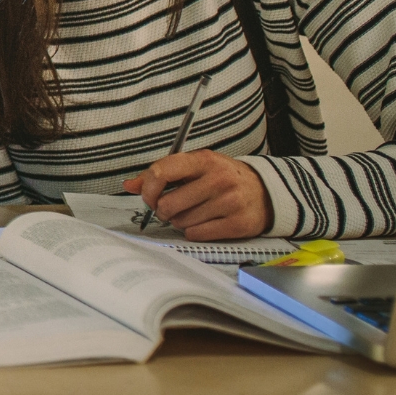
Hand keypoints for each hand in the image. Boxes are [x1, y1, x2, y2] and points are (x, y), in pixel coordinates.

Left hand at [123, 149, 272, 239]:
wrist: (266, 192)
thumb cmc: (222, 178)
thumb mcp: (195, 167)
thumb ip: (162, 174)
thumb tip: (129, 185)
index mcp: (203, 160)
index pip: (161, 172)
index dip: (148, 190)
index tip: (150, 198)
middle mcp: (218, 179)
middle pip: (168, 204)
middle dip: (164, 210)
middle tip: (172, 208)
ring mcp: (230, 202)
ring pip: (181, 221)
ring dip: (181, 221)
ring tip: (194, 212)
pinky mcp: (238, 224)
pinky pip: (196, 235)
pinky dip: (194, 232)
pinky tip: (204, 222)